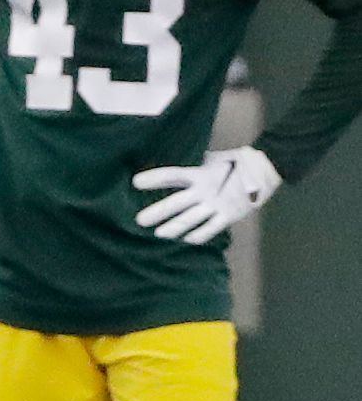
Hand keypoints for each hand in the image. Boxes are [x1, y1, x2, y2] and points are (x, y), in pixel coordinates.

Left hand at [132, 147, 281, 244]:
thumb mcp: (210, 161)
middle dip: (157, 212)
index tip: (135, 182)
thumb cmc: (232, 163)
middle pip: (177, 203)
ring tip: (158, 234)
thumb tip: (170, 162)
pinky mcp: (229, 215)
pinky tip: (185, 240)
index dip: (154, 179)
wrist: (266, 168)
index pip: (172, 175)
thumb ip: (192, 166)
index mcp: (200, 173)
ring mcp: (217, 204)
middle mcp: (206, 190)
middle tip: (139, 221)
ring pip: (191, 220)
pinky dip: (197, 236)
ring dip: (173, 228)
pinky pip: (210, 229)